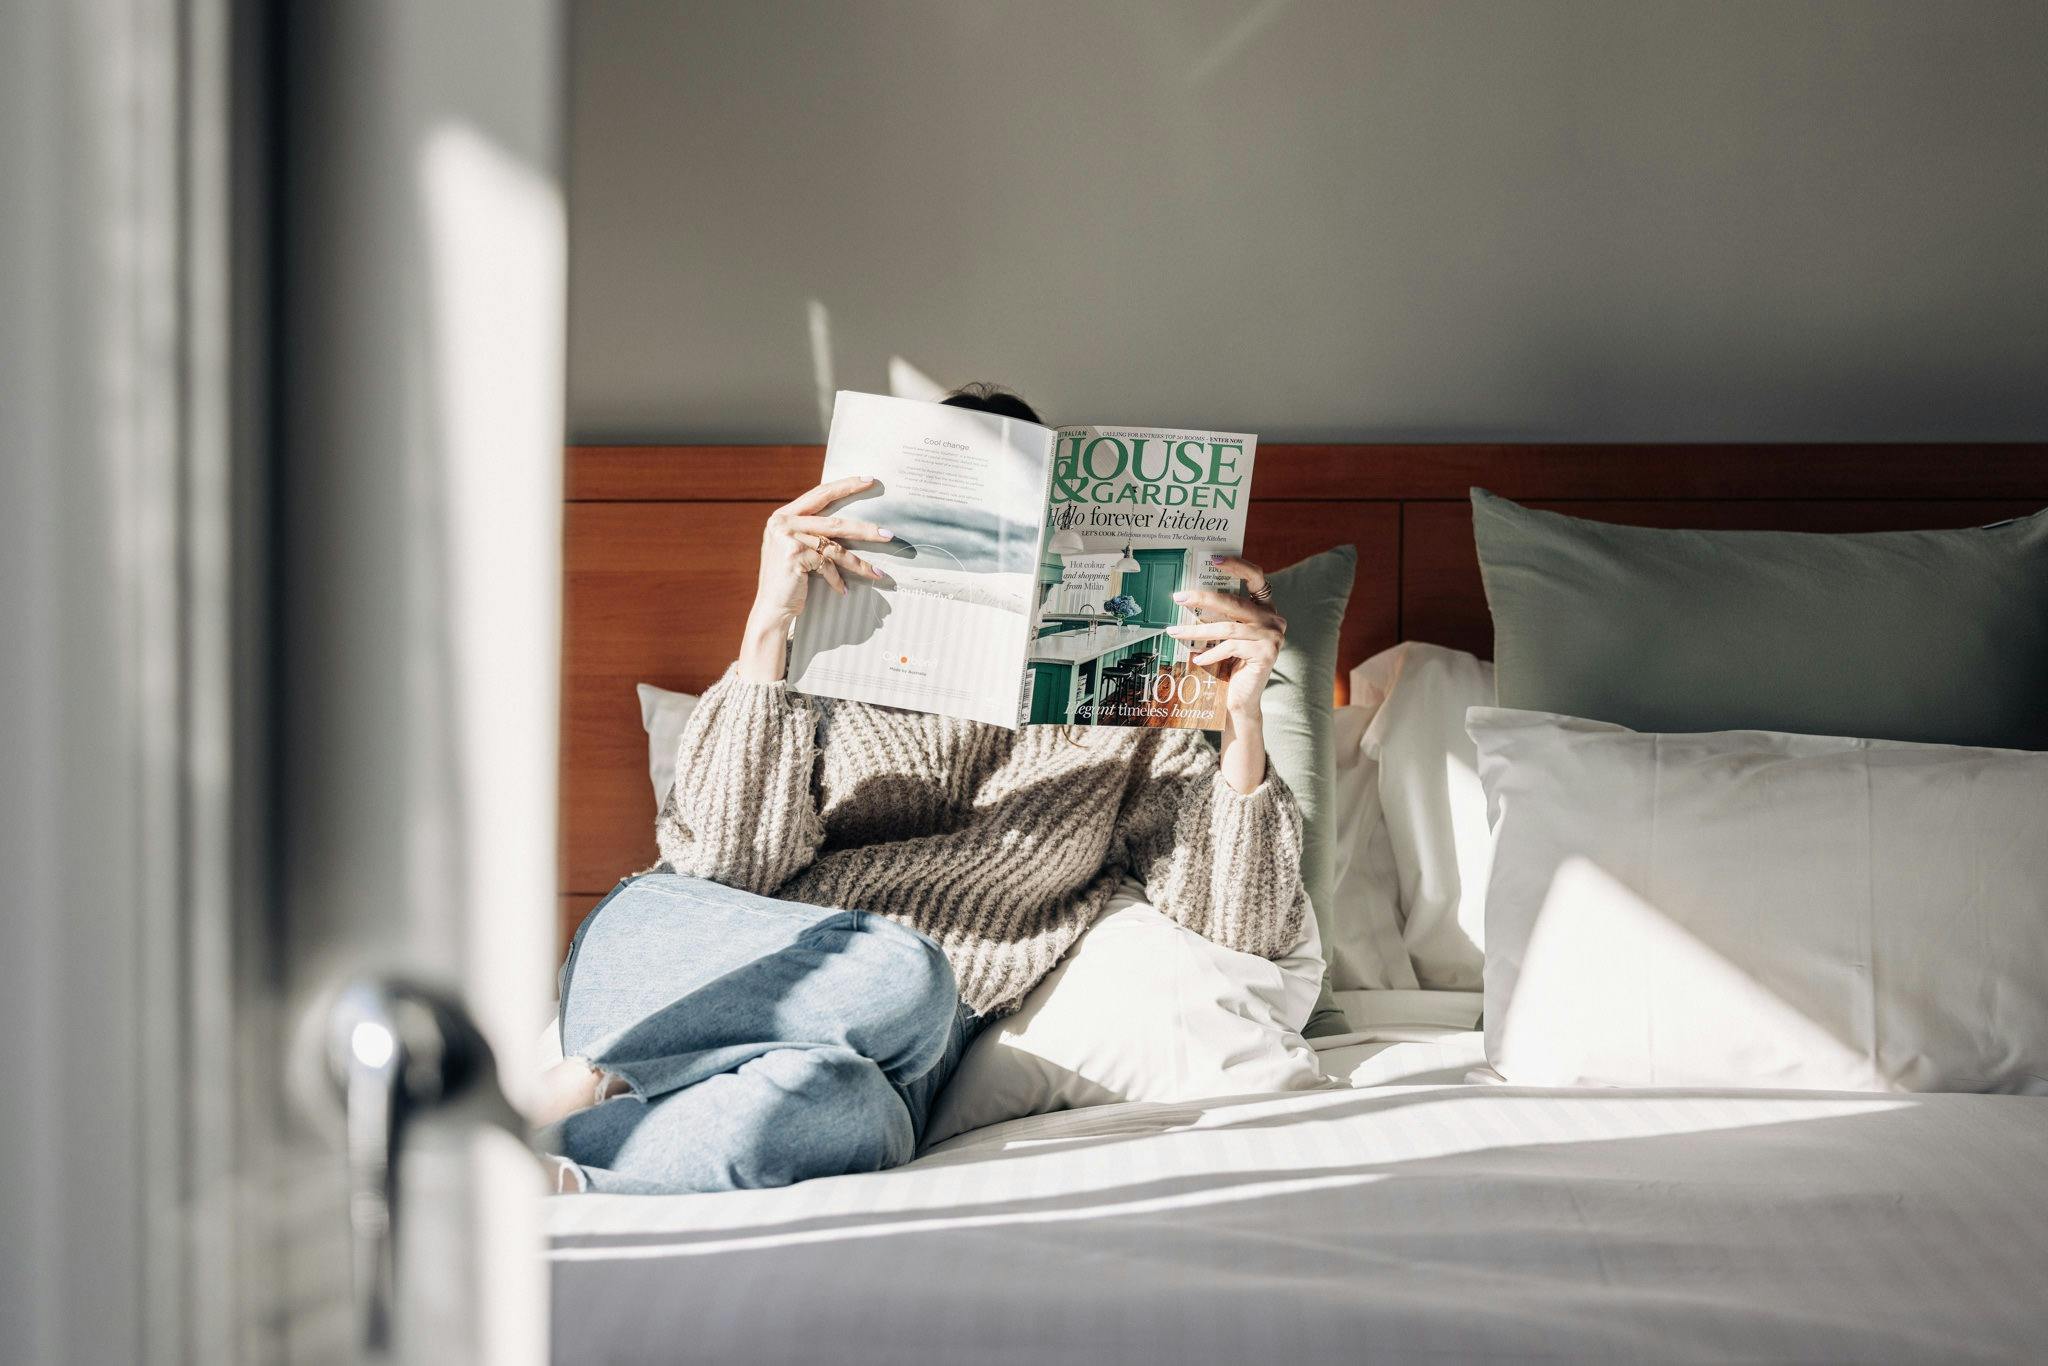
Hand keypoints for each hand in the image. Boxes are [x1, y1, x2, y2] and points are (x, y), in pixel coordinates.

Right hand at [752, 475, 891, 621]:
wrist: (771, 608)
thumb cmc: (789, 580)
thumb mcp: (796, 549)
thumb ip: (811, 531)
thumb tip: (848, 522)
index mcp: (783, 516)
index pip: (819, 494)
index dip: (845, 486)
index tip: (868, 480)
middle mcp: (783, 523)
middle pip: (833, 522)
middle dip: (864, 529)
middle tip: (888, 534)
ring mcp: (788, 538)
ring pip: (835, 547)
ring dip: (859, 563)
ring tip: (878, 572)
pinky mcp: (795, 555)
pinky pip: (827, 566)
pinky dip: (837, 580)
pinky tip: (843, 591)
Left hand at [1164, 556, 1284, 721]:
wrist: (1244, 698)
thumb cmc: (1232, 663)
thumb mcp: (1228, 634)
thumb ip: (1222, 615)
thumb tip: (1190, 595)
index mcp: (1265, 608)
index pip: (1256, 577)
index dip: (1237, 565)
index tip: (1214, 559)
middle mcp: (1274, 619)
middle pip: (1235, 601)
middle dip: (1203, 598)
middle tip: (1178, 598)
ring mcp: (1273, 636)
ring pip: (1226, 627)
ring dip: (1196, 630)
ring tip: (1174, 632)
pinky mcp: (1266, 653)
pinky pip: (1230, 647)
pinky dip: (1211, 653)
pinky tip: (1197, 659)